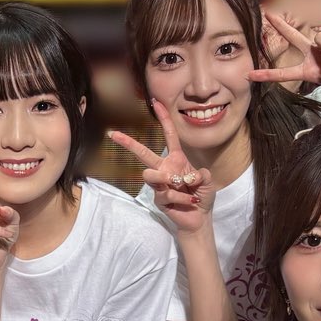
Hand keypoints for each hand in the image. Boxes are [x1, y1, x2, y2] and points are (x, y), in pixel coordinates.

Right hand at [109, 99, 215, 237]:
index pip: (169, 136)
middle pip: (143, 153)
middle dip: (128, 143)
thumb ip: (201, 174)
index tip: (156, 103)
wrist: (199, 218)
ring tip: (181, 186)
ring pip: (149, 174)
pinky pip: (166, 194)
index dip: (163, 119)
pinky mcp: (158, 199)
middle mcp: (164, 169)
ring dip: (167, 180)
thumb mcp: (207, 180)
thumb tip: (187, 176)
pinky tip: (189, 202)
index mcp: (176, 160)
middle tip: (113, 134)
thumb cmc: (202, 195)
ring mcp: (159, 185)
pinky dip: (182, 198)